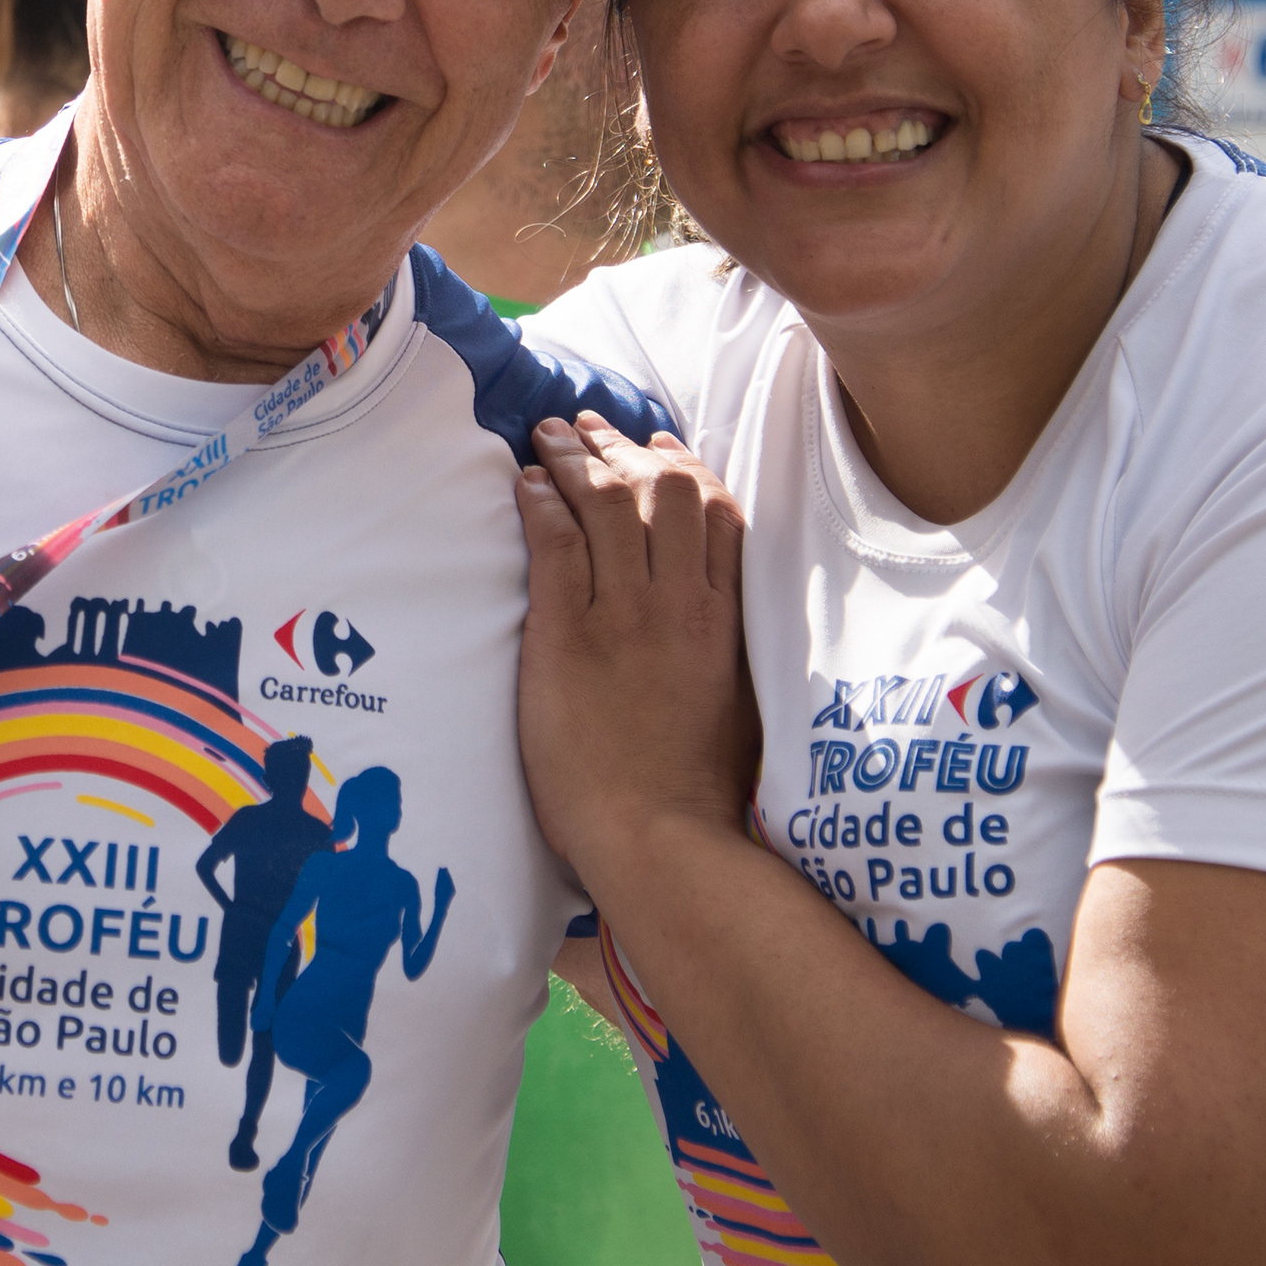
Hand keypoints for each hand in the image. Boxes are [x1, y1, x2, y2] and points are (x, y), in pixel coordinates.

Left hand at [513, 410, 759, 891]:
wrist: (662, 838)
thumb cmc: (700, 792)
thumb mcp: (741, 707)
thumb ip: (729, 653)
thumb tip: (714, 626)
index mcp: (726, 619)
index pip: (715, 513)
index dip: (684, 468)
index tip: (657, 448)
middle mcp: (679, 604)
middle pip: (660, 491)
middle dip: (621, 447)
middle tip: (586, 427)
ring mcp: (624, 616)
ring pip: (604, 504)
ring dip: (572, 459)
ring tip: (545, 437)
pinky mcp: (568, 637)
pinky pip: (555, 545)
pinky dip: (540, 504)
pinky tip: (524, 486)